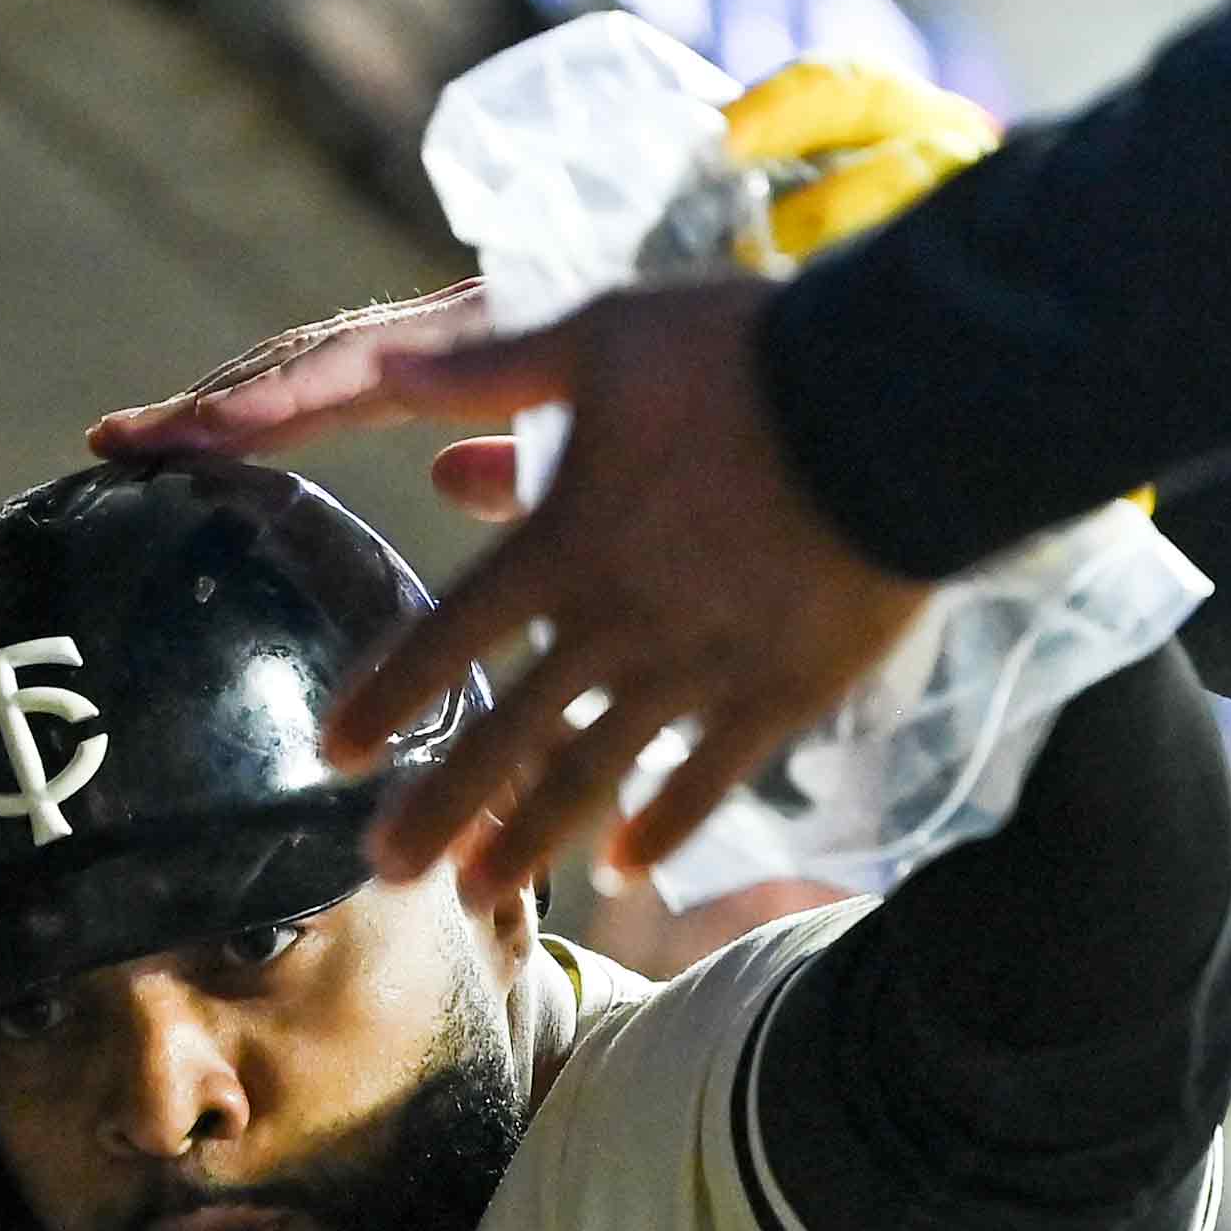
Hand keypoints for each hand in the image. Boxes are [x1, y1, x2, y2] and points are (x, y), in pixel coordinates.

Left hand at [91, 54, 1038, 898]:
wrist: (895, 408)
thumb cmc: (744, 357)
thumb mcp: (602, 338)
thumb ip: (492, 372)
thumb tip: (388, 377)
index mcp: (565, 542)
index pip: (448, 638)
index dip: (387, 699)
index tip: (334, 753)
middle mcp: (618, 625)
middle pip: (509, 737)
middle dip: (438, 810)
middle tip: (382, 871)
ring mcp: (699, 672)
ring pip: (595, 777)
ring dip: (530, 841)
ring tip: (479, 892)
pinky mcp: (779, 694)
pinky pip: (708, 782)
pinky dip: (664, 831)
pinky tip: (624, 871)